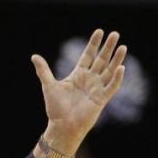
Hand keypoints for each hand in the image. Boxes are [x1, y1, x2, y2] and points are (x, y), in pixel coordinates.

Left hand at [31, 29, 126, 153]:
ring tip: (122, 46)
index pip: (88, 56)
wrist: (62, 126)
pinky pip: (112, 87)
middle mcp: (90, 79)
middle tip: (115, 33)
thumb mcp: (49, 86)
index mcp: (78, 75)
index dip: (94, 44)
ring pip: (110, 71)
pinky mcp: (102, 99)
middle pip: (101, 60)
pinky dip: (117, 78)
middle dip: (108, 47)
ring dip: (116, 59)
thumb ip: (43, 71)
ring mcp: (97, 88)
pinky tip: (121, 68)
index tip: (100, 31)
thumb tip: (34, 56)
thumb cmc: (56, 108)